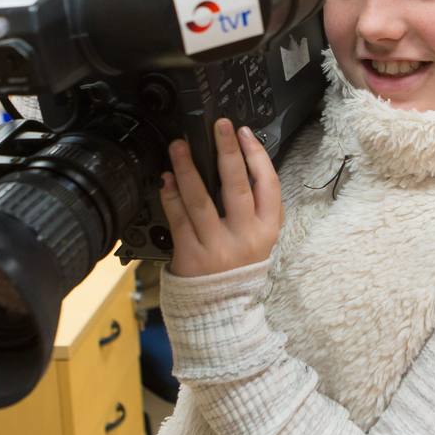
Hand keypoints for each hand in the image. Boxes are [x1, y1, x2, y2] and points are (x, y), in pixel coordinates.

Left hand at [160, 118, 281, 277]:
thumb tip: (237, 159)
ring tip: (179, 146)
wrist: (222, 308)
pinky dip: (171, 196)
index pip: (268, 184)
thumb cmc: (239, 263)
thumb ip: (254, 204)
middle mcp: (245, 236)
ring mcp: (217, 247)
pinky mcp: (191, 256)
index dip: (256, 155)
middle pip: (236, 186)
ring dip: (187, 168)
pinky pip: (178, 219)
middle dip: (227, 151)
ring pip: (200, 200)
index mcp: (267, 228)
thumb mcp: (260, 236)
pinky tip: (166, 179)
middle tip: (217, 126)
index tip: (242, 132)